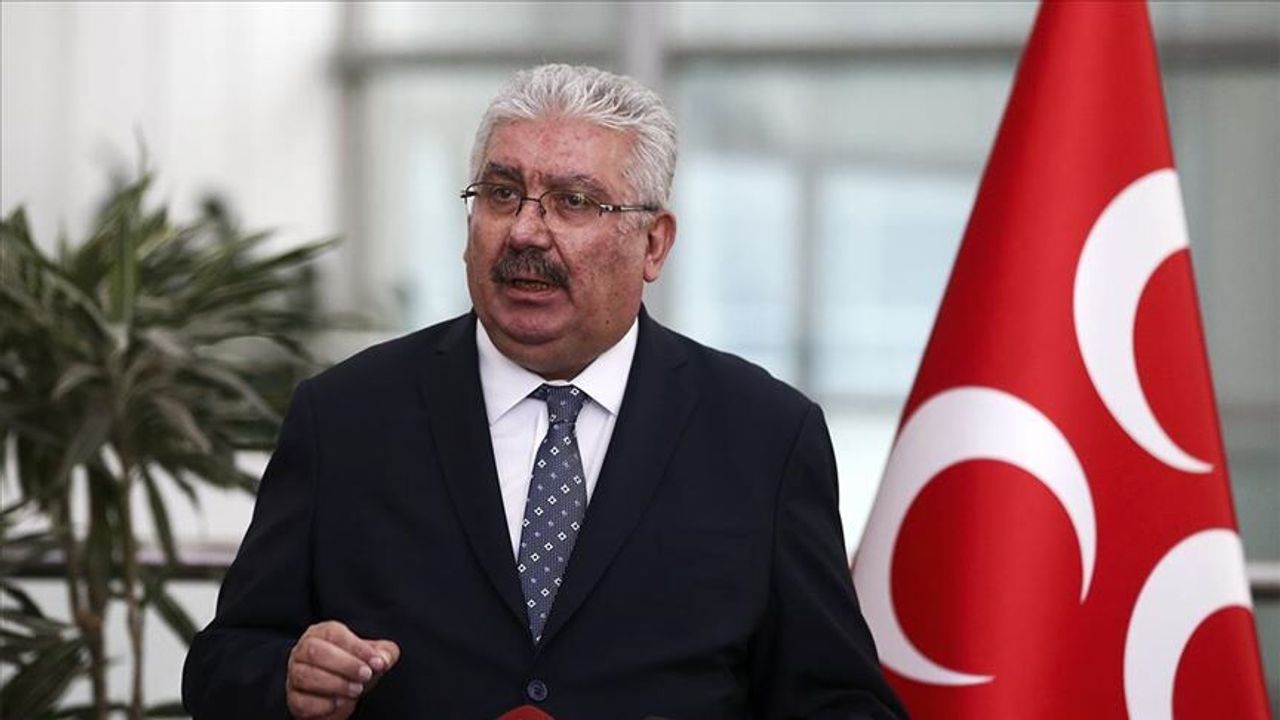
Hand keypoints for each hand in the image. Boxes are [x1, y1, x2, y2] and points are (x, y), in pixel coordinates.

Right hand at [286, 620, 400, 718]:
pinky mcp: (293, 698)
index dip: (356, 647)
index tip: (376, 662)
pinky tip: (340, 703)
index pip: (334, 633)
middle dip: (344, 665)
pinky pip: (301, 701)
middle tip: (366, 675)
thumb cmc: (355, 668)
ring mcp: (294, 674)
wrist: (340, 695)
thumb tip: (383, 660)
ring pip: (305, 676)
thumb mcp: (373, 656)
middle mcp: (303, 651)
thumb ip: (384, 653)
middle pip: (315, 652)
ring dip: (335, 684)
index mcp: (322, 633)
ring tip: (357, 690)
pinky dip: (322, 704)